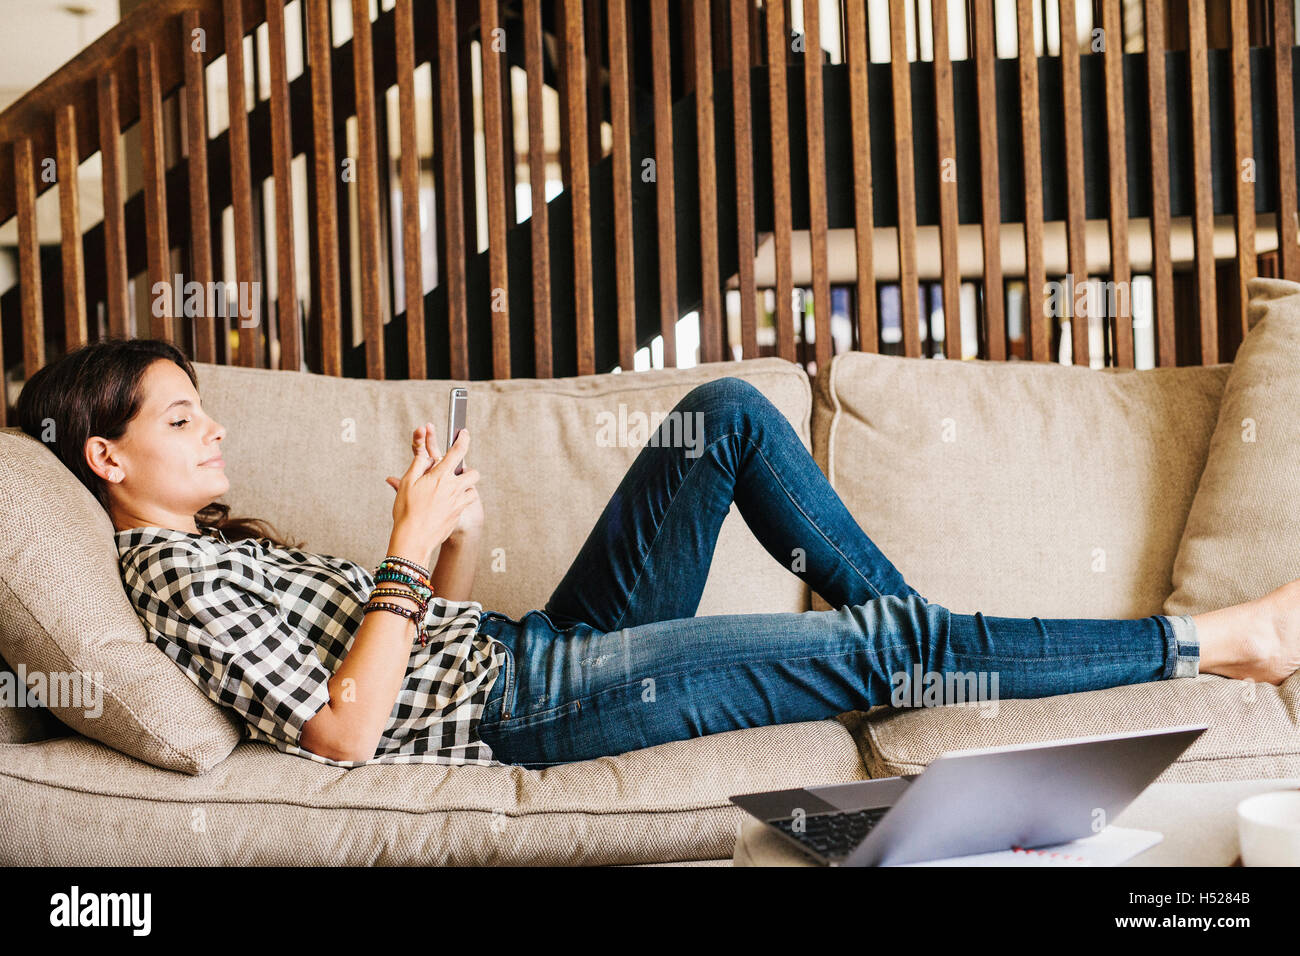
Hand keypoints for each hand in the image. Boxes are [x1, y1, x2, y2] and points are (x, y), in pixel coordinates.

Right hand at [384, 422, 478, 554]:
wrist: (414, 539)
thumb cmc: (406, 511)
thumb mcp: (407, 484)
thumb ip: (417, 465)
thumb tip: (424, 454)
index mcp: (440, 476)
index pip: (457, 452)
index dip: (463, 440)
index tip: (464, 433)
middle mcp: (453, 488)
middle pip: (473, 473)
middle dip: (468, 471)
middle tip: (456, 474)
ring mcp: (458, 503)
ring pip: (472, 490)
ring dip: (466, 488)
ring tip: (452, 491)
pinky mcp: (459, 515)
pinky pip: (466, 504)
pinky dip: (461, 501)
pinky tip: (449, 505)